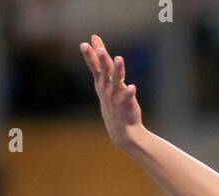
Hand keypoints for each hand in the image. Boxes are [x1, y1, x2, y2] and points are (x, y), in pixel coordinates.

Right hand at [79, 34, 142, 148]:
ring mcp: (115, 97)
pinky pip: (127, 98)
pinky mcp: (125, 106)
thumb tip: (98, 47)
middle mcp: (106, 89)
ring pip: (115, 82)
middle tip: (98, 49)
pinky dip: (129, 93)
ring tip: (119, 58)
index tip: (85, 42)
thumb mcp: (106, 83)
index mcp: (101, 83)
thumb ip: (103, 65)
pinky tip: (133, 87)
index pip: (95, 66)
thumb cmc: (113, 102)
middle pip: (103, 71)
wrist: (120, 129)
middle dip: (101, 60)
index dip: (90, 55)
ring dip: (117, 70)